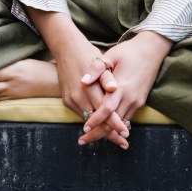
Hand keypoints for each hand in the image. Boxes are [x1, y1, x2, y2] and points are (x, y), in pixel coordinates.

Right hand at [26, 9, 129, 147]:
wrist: (65, 48)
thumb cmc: (87, 53)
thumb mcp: (100, 62)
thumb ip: (107, 77)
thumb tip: (113, 88)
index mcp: (90, 88)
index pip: (105, 113)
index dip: (116, 125)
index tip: (126, 134)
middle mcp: (79, 97)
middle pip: (97, 122)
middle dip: (110, 133)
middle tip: (124, 142)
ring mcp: (71, 99)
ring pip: (88, 120)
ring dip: (101, 129)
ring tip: (116, 137)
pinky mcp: (66, 100)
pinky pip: (81, 114)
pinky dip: (92, 120)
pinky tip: (102, 124)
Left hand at [77, 31, 172, 145]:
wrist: (152, 50)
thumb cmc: (128, 51)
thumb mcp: (111, 55)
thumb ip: (96, 68)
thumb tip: (83, 81)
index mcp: (121, 86)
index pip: (106, 109)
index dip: (95, 120)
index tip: (83, 128)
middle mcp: (130, 98)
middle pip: (113, 123)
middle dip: (98, 133)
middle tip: (82, 140)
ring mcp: (137, 101)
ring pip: (121, 124)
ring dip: (107, 132)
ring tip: (91, 136)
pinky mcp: (140, 102)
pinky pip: (126, 118)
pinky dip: (116, 125)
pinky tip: (105, 128)